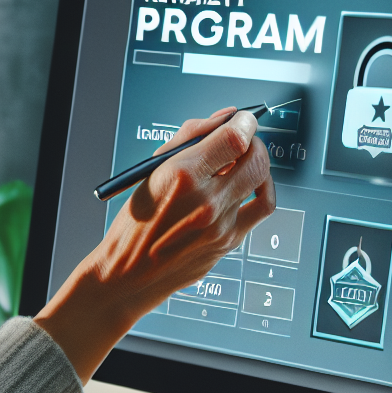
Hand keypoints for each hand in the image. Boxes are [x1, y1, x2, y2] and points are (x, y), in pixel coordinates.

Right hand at [35, 108, 275, 380]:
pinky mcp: (230, 242)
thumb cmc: (135, 221)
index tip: (241, 119)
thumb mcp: (152, 170)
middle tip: (244, 138)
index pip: (235, 138)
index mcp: (182, 176)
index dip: (244, 122)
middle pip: (256, 158)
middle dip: (254, 140)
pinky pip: (261, 208)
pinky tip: (248, 186)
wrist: (129, 274)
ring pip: (262, 181)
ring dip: (258, 164)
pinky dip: (260, 190)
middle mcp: (206, 201)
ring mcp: (221, 225)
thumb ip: (191, 138)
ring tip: (244, 162)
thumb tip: (226, 118)